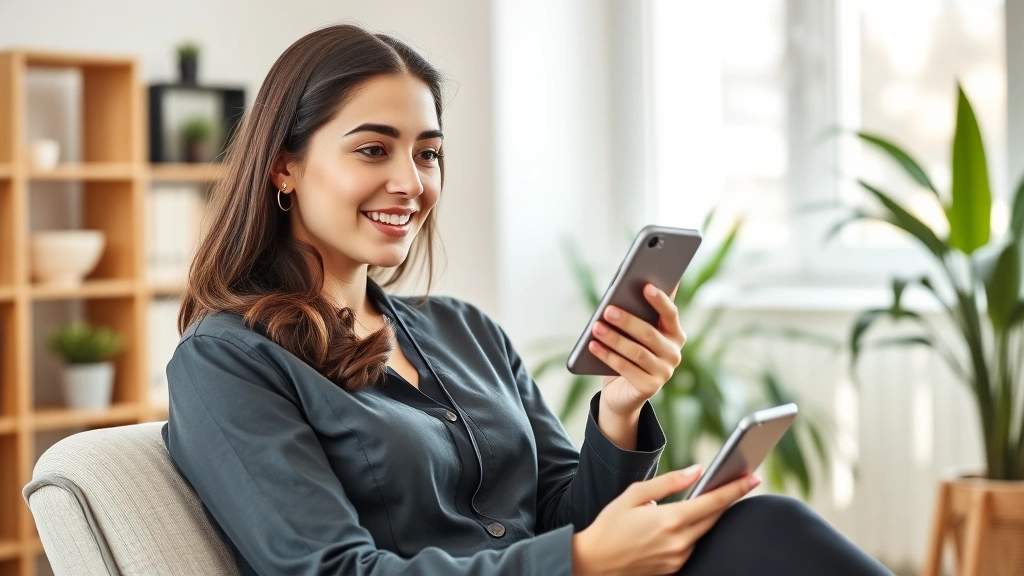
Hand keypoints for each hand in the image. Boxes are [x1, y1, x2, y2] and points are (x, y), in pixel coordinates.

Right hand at [572, 466, 760, 575]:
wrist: (593, 563)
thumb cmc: (610, 525)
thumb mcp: (634, 495)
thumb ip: (669, 482)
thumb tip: (697, 471)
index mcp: (671, 519)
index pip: (713, 502)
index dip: (735, 489)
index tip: (752, 477)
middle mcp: (679, 542)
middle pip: (715, 517)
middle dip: (729, 499)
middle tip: (742, 482)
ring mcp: (678, 558)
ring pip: (703, 532)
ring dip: (709, 516)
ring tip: (712, 498)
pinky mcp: (674, 568)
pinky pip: (691, 545)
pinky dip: (693, 531)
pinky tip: (687, 521)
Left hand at [589, 283, 685, 417]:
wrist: (622, 391)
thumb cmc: (628, 352)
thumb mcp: (635, 332)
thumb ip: (640, 311)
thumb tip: (638, 281)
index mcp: (675, 334)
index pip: (670, 314)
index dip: (659, 300)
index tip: (645, 286)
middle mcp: (674, 354)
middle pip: (650, 334)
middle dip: (627, 321)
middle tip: (608, 310)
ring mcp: (664, 373)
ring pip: (637, 352)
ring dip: (614, 339)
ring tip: (596, 327)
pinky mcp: (649, 388)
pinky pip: (626, 369)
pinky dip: (608, 356)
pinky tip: (593, 346)